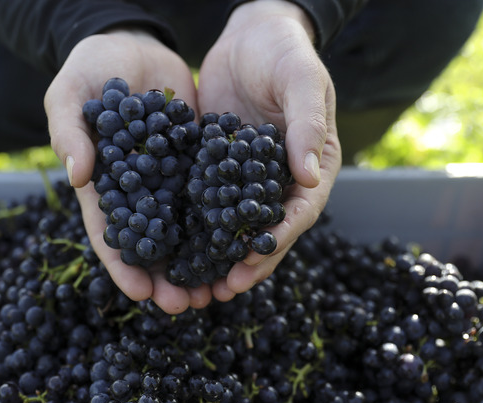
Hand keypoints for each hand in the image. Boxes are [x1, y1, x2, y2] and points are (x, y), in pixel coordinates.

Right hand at [44, 29, 209, 313]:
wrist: (133, 42)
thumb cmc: (90, 68)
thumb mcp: (70, 93)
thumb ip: (70, 132)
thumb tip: (77, 175)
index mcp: (102, 185)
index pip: (110, 233)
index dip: (124, 266)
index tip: (141, 294)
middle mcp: (138, 190)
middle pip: (152, 243)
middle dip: (167, 276)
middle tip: (185, 305)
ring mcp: (169, 178)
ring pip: (185, 228)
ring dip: (199, 260)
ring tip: (217, 290)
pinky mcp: (197, 160)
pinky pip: (212, 193)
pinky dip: (223, 219)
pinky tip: (240, 241)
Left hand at [197, 0, 341, 300]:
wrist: (251, 31)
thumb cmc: (286, 52)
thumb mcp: (301, 81)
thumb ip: (306, 124)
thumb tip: (308, 177)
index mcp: (310, 165)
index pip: (298, 211)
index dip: (277, 240)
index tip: (252, 263)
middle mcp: (279, 179)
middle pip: (265, 228)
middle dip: (244, 262)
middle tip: (221, 290)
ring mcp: (245, 176)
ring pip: (233, 223)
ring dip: (217, 255)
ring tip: (196, 285)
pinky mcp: (216, 166)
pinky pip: (205, 199)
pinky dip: (192, 224)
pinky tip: (171, 244)